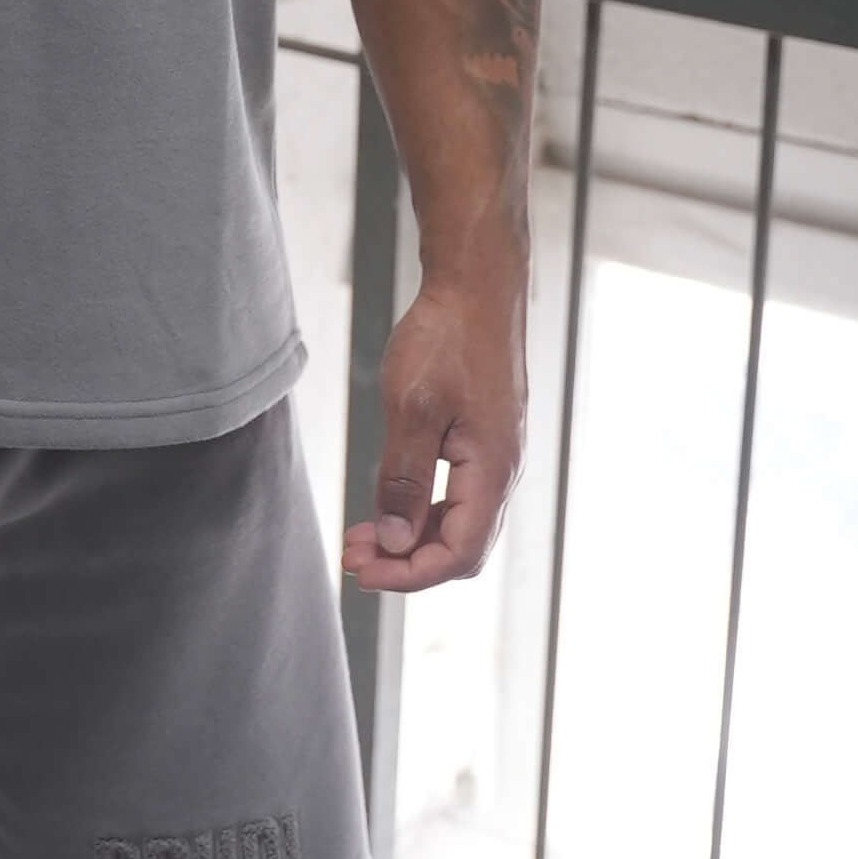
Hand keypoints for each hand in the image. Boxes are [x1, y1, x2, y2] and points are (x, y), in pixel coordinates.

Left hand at [342, 268, 525, 594]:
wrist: (476, 286)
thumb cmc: (446, 337)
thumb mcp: (412, 407)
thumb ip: (404, 478)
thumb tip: (395, 540)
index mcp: (493, 470)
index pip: (458, 553)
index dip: (409, 572)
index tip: (361, 570)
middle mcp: (504, 471)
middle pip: (462, 547)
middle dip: (407, 561)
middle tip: (353, 554)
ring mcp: (497, 455)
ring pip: (460, 522)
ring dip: (412, 536)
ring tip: (362, 535)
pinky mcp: (486, 439)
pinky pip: (460, 494)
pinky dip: (424, 509)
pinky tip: (389, 501)